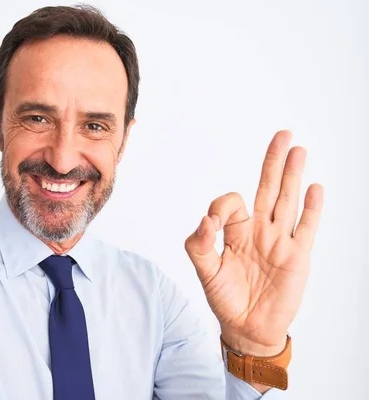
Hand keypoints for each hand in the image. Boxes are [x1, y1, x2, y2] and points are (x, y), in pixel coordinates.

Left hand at [185, 130, 323, 355]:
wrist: (246, 327)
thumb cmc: (224, 298)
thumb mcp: (204, 271)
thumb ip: (199, 244)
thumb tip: (206, 219)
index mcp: (235, 231)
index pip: (231, 203)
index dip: (221, 207)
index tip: (213, 224)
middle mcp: (259, 230)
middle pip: (267, 188)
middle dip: (273, 162)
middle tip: (283, 135)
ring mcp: (280, 241)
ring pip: (288, 201)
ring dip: (293, 176)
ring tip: (298, 150)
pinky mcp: (297, 256)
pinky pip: (306, 227)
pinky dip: (311, 208)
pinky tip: (314, 188)